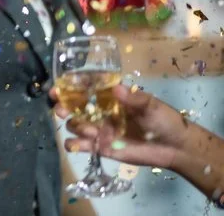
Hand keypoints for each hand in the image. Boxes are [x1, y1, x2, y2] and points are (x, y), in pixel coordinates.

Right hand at [53, 83, 193, 169]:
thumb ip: (133, 98)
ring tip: (92, 132)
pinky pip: (80, 145)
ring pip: (74, 125)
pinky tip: (78, 145)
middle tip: (61, 111)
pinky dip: (73, 144)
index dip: (69, 86)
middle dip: (63, 106)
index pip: (85, 88)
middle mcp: (101, 111)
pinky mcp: (101, 147)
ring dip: (76, 126)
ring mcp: (100, 129)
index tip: (58, 88)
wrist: (175, 147)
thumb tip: (116, 89)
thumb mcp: (151, 105)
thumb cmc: (164, 120)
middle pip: (73, 106)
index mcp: (111, 98)